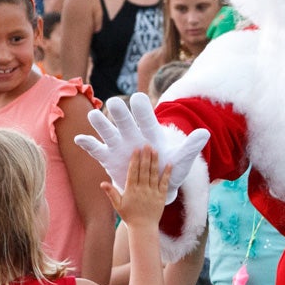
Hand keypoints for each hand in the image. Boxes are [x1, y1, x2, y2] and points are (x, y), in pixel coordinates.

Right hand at [75, 92, 209, 202]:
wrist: (154, 185)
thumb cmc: (166, 168)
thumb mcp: (180, 161)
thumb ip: (190, 147)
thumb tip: (206, 133)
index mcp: (149, 133)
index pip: (146, 118)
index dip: (142, 110)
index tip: (138, 99)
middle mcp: (131, 134)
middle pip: (124, 121)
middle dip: (119, 112)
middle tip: (114, 103)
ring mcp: (118, 144)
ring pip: (107, 131)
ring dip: (100, 124)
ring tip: (93, 116)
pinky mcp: (107, 156)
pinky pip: (96, 149)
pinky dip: (87, 144)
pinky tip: (79, 139)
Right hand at [101, 146, 169, 227]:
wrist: (143, 228)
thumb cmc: (129, 216)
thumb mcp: (118, 205)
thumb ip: (111, 193)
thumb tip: (102, 183)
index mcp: (131, 190)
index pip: (133, 172)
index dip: (135, 160)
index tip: (136, 150)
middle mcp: (142, 189)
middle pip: (144, 170)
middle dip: (145, 157)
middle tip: (147, 145)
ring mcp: (153, 192)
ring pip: (154, 174)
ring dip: (155, 161)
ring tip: (155, 150)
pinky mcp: (161, 196)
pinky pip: (164, 183)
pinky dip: (167, 173)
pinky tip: (169, 164)